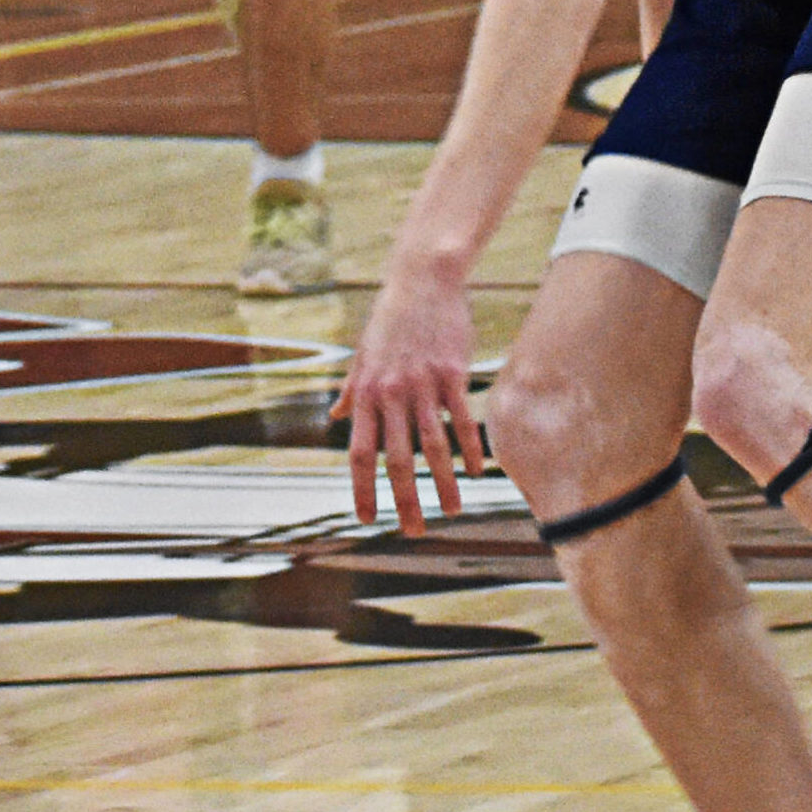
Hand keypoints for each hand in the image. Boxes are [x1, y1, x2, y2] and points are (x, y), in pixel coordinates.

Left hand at [333, 257, 487, 532]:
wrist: (422, 280)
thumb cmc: (390, 318)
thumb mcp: (362, 354)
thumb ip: (351, 390)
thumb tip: (335, 418)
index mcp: (366, 393)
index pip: (360, 453)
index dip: (362, 489)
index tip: (367, 519)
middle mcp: (390, 393)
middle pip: (396, 459)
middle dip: (403, 500)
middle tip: (411, 531)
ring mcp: (422, 384)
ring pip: (432, 445)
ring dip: (441, 483)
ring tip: (450, 511)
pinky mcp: (452, 373)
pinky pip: (462, 419)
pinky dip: (469, 449)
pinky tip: (475, 473)